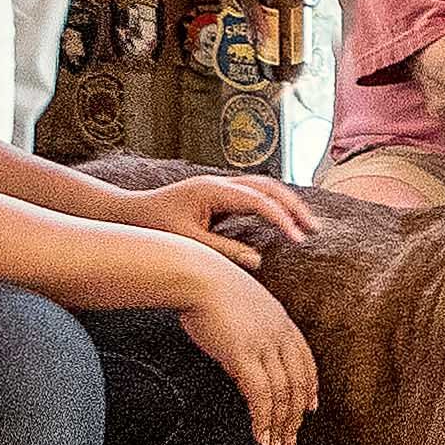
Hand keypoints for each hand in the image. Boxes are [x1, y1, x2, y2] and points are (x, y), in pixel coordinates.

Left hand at [146, 171, 315, 254]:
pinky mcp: (219, 194)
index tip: (299, 239)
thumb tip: (258, 261)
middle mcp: (220, 183)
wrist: (129, 212)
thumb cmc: (154, 227)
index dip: (281, 219)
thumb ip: (224, 251)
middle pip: (268, 186)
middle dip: (294, 206)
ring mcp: (220, 186)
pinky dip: (272, 206)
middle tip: (315, 229)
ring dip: (286, 204)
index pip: (258, 200)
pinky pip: (254, 195)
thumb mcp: (189, 243)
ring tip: (306, 226)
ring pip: (263, 187)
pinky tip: (283, 222)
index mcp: (213, 190)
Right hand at [178, 261, 319, 444]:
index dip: (310, 387)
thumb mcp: (239, 307)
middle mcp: (279, 334)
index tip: (310, 407)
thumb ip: (249, 333)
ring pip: (283, 394)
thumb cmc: (207, 286)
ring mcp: (264, 344)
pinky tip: (261, 437)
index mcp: (281, 320)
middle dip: (296, 415)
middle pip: (298, 383)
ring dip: (280, 425)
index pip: (306, 361)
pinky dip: (264, 421)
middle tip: (291, 439)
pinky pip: (262, 396)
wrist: (195, 273)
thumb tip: (242, 361)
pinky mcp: (244, 355)